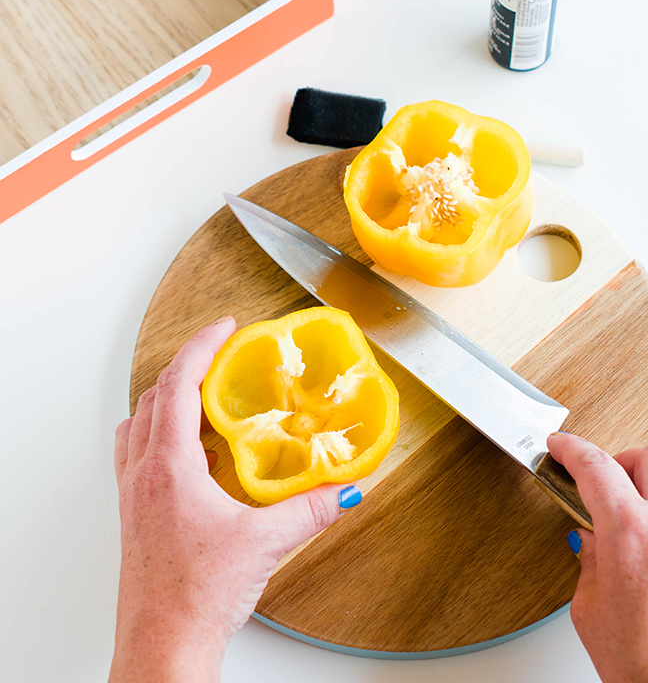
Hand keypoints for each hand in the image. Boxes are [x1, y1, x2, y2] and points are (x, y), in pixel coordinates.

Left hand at [109, 317, 359, 682]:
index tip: (225, 326)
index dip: (202, 346)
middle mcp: (143, 474)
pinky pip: (138, 454)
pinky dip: (160, 433)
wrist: (161, 647)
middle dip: (188, 364)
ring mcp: (133, 495)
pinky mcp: (134, 516)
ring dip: (168, 398)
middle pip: (154, 395)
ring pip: (140, 423)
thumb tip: (341, 490)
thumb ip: (309, 512)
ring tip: (203, 394)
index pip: (178, 384)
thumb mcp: (262, 545)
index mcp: (169, 467)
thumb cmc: (194, 598)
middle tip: (220, 353)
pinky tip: (190, 454)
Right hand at [547, 432, 647, 682]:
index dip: (571, 449)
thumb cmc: (640, 665)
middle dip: (619, 464)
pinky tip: (644, 545)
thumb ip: (591, 561)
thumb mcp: (591, 608)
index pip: (596, 466)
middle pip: (643, 459)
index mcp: (630, 531)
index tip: (559, 446)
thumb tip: (592, 540)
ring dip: (642, 488)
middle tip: (599, 487)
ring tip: (628, 516)